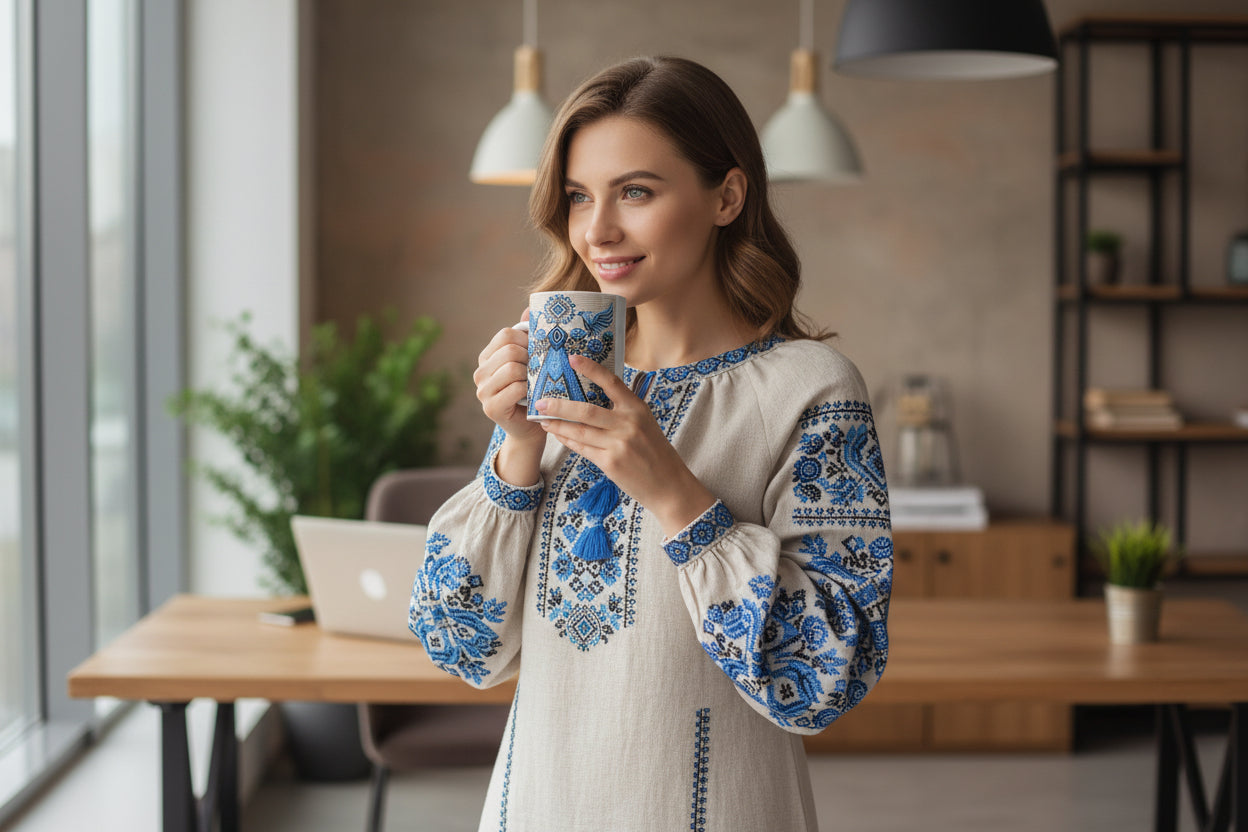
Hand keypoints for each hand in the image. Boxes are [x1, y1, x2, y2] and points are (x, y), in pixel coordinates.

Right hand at [474, 310, 544, 484]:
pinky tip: (534, 395)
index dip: (527, 340)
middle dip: (530, 358)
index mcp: (487, 357)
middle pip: (509, 350)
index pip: (506, 334)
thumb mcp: (531, 362)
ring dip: (531, 375)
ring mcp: (482, 391)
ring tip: (537, 383)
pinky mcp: (491, 407)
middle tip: (540, 371)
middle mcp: (480, 372)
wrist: (530, 427)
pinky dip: (529, 390)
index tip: (538, 352)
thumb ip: (528, 337)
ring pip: (512, 368)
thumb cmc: (533, 392)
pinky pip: (515, 388)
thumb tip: (530, 310)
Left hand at [536, 355, 716, 536]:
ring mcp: (618, 444)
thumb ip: (622, 411)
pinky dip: (567, 440)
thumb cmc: (655, 451)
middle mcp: (628, 424)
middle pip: (586, 410)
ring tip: (542, 419)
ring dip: (558, 425)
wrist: (668, 484)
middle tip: (540, 401)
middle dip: (559, 406)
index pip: (611, 382)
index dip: (590, 369)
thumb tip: (592, 398)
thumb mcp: (645, 423)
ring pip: (579, 431)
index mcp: (637, 408)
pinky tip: (558, 435)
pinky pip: (582, 448)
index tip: (572, 358)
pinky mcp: (610, 463)